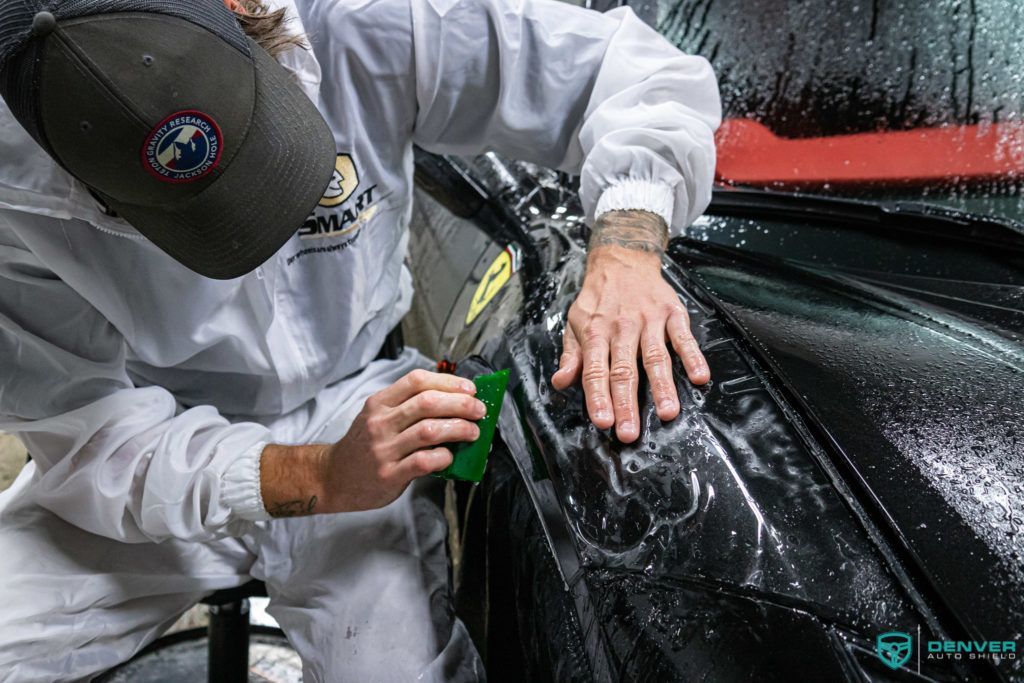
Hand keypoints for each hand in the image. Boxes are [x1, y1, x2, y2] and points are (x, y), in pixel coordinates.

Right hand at [259, 369, 484, 515]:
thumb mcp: (377, 417)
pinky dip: (443, 456)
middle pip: (428, 403)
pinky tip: (450, 455)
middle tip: (479, 410)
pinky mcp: (389, 474)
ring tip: (473, 431)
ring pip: (429, 430)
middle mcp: (380, 422)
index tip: (469, 389)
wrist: (334, 477)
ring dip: (458, 428)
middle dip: (461, 404)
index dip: (448, 382)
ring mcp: (384, 449)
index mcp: (379, 403)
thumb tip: (455, 401)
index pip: (417, 380)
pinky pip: (423, 461)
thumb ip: (407, 407)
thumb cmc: (363, 445)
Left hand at [551, 210, 709, 442]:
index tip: (603, 421)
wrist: (622, 259)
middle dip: (627, 403)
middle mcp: (621, 328)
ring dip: (662, 386)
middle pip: (624, 370)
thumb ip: (571, 356)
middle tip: (630, 432)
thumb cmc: (598, 299)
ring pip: (655, 357)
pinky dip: (693, 356)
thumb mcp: (575, 323)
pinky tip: (699, 376)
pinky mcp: (672, 312)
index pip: (594, 371)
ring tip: (668, 412)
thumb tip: (560, 382)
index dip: (598, 397)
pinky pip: (683, 337)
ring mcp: (649, 320)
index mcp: (595, 333)